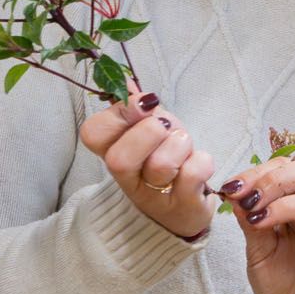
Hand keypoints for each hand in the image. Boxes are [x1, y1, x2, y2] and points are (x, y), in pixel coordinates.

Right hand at [81, 93, 215, 241]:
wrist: (183, 205)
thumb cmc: (162, 158)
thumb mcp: (147, 128)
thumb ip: (137, 109)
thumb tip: (129, 86)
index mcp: (111, 153)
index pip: (92, 133)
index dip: (118, 114)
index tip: (143, 106)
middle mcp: (127, 180)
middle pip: (119, 159)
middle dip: (150, 132)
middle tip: (165, 129)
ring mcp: (154, 197)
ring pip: (160, 166)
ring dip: (180, 144)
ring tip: (183, 147)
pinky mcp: (183, 207)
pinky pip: (192, 175)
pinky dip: (202, 161)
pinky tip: (197, 165)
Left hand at [220, 149, 294, 293]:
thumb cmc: (285, 287)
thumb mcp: (259, 251)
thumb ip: (251, 221)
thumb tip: (235, 191)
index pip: (288, 168)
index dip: (259, 172)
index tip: (232, 188)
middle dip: (274, 180)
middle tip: (249, 199)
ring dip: (287, 205)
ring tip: (262, 222)